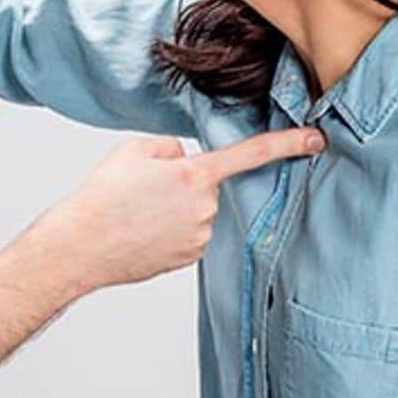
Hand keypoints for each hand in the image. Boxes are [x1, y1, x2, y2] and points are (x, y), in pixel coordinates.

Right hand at [43, 126, 324, 294]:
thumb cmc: (102, 196)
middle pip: (205, 184)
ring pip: (197, 210)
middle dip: (183, 182)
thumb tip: (183, 159)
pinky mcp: (190, 257)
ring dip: (174, 207)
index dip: (286, 143)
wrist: (81, 245)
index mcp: (193, 174)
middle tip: (142, 190)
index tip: (316, 139)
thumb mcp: (131, 150)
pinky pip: (189, 233)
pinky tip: (142, 232)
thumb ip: (169, 147)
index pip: (249, 153)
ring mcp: (200, 236)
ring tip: (136, 213)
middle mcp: (204, 207)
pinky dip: (170, 230)